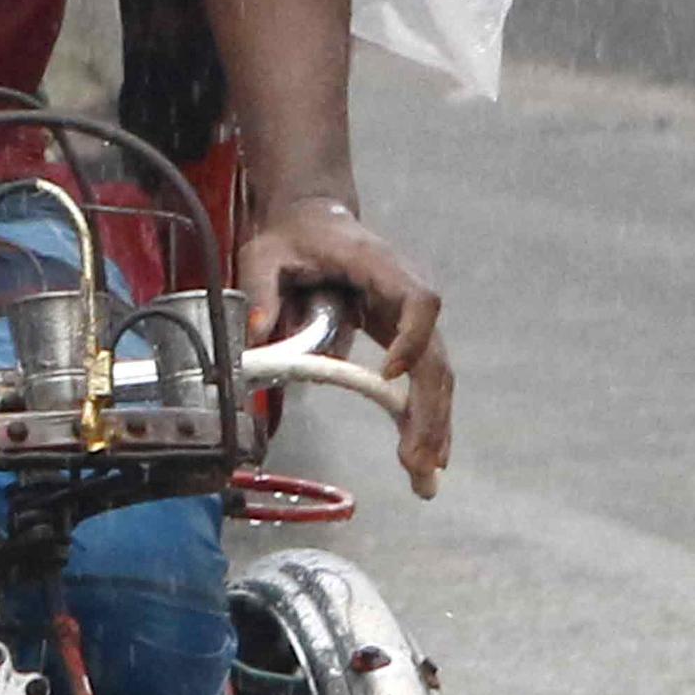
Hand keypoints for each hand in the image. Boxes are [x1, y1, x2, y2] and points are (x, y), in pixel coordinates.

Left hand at [241, 199, 453, 498]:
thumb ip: (261, 288)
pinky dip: (422, 419)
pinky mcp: (400, 338)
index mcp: (380, 266)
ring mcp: (408, 319)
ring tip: (425, 476)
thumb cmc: (292, 234)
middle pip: (435, 354)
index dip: (412, 338)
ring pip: (435, 376)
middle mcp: (407, 294)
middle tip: (419, 459)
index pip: (419, 301)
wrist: (312, 218)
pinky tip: (424, 459)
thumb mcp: (265, 251)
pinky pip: (419, 383)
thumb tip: (259, 335)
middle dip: (429, 409)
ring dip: (433, 426)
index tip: (391, 372)